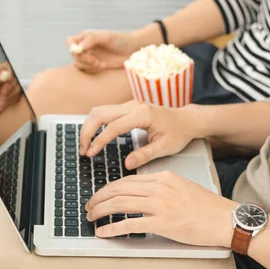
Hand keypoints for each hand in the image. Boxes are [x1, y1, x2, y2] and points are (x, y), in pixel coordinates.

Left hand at [0, 62, 20, 118]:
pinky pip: (18, 97)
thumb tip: (5, 75)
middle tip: (2, 93)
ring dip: (10, 95)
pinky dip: (11, 101)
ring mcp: (13, 86)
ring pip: (18, 89)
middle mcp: (8, 76)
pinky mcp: (15, 96)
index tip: (9, 80)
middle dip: (10, 87)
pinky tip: (3, 102)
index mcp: (0, 70)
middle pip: (17, 78)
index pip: (11, 66)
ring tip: (0, 98)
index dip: (12, 72)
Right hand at [66, 30, 140, 72]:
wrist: (133, 50)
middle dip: (83, 59)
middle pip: (73, 54)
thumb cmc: (121, 40)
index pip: (70, 41)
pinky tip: (103, 66)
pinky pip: (85, 69)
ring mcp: (90, 56)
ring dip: (88, 65)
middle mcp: (86, 46)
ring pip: (78, 63)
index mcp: (87, 36)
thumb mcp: (107, 36)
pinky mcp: (95, 65)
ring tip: (101, 64)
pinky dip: (92, 69)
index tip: (79, 52)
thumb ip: (92, 39)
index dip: (71, 47)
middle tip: (95, 61)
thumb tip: (79, 47)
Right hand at [80, 100, 204, 168]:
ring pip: (99, 110)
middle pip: (99, 113)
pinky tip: (93, 138)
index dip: (99, 141)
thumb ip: (145, 155)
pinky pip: (105, 112)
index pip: (113, 126)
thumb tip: (127, 164)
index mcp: (142, 114)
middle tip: (83, 150)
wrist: (186, 120)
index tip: (91, 153)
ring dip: (88, 127)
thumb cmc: (178, 133)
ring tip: (85, 146)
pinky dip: (95, 124)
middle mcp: (133, 106)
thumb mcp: (165, 147)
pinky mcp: (127, 108)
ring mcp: (129, 105)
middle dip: (87, 132)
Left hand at [86, 171, 236, 246]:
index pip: (127, 180)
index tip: (99, 195)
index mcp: (164, 178)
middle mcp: (159, 188)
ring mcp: (160, 205)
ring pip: (120, 204)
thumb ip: (162, 188)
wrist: (226, 219)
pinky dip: (112, 228)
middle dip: (99, 198)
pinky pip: (129, 224)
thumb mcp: (183, 188)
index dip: (108, 188)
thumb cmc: (208, 207)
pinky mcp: (162, 224)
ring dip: (100, 211)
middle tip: (89, 206)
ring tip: (91, 218)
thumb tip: (141, 195)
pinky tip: (103, 232)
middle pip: (119, 190)